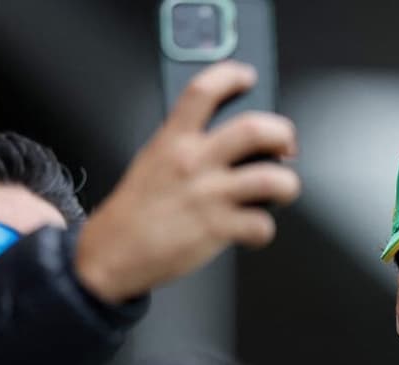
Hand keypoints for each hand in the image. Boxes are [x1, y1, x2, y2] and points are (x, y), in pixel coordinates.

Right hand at [74, 61, 299, 303]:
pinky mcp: (217, 228)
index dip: (230, 76)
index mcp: (173, 140)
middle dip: (283, 133)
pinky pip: (262, 225)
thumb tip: (230, 141)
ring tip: (283, 190)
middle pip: (254, 129)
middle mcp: (193, 162)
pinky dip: (265, 231)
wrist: (111, 254)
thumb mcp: (152, 161)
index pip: (203, 92)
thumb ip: (186, 145)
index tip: (246, 76)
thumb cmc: (134, 211)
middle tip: (286, 145)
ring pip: (272, 179)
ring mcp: (208, 195)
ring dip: (288, 185)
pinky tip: (254, 231)